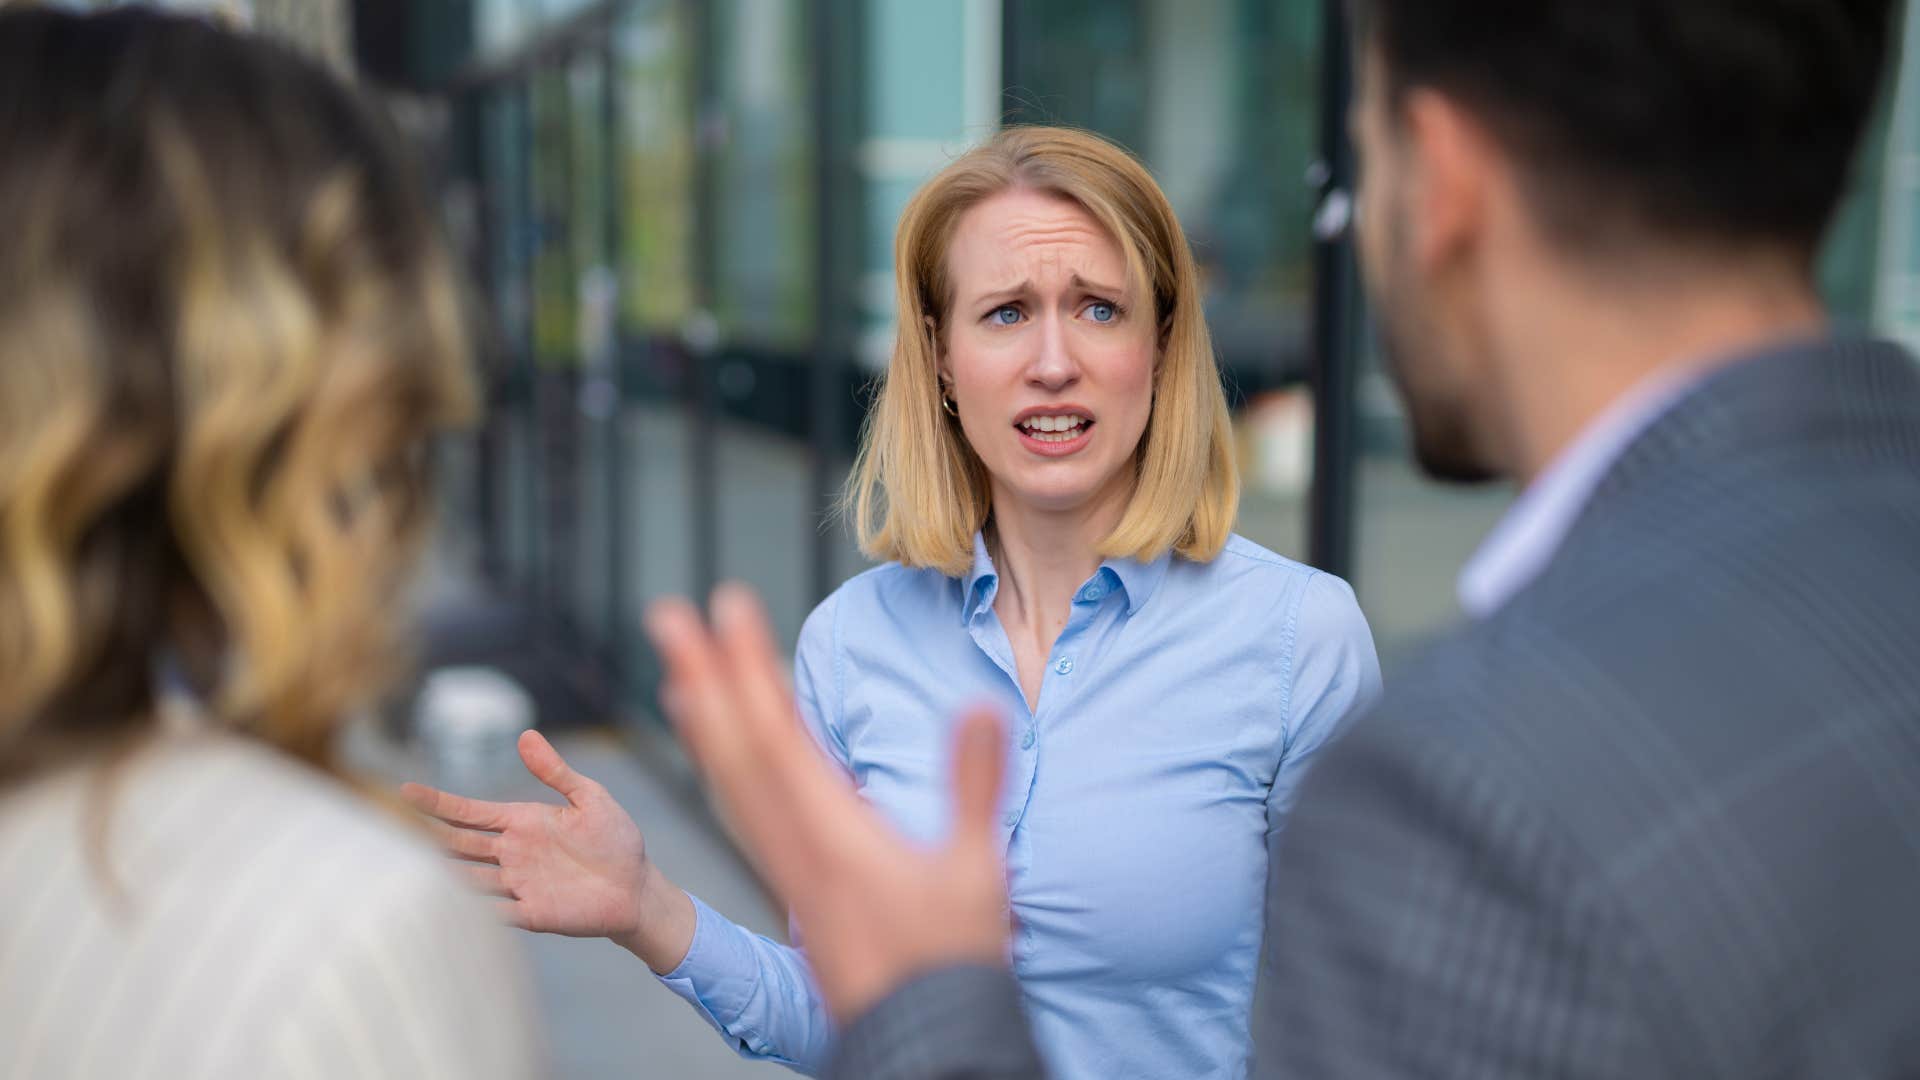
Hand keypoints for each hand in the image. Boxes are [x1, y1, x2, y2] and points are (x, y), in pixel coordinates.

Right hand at [401, 730, 697, 972]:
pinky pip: (493, 912)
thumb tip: (525, 735)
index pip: (471, 812)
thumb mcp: (589, 798)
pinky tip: (449, 908)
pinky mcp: (531, 913)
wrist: (636, 887)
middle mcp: (512, 853)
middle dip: (429, 836)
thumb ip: (556, 772)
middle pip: (460, 844)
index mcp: (523, 822)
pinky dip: (472, 911)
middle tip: (390, 829)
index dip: (439, 802)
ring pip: (468, 878)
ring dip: (442, 874)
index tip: (405, 790)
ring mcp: (518, 884)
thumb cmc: (616, 841)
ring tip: (407, 870)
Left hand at [645, 584, 1011, 1022]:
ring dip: (704, 718)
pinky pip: (743, 812)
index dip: (748, 666)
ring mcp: (788, 867)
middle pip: (735, 749)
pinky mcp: (794, 883)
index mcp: (831, 835)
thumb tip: (981, 706)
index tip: (726, 605)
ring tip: (678, 668)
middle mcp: (794, 847)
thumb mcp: (975, 869)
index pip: (776, 734)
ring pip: (730, 782)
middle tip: (667, 615)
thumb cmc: (950, 958)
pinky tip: (718, 749)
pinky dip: (723, 767)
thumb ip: (973, 785)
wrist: (921, 1036)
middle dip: (702, 676)